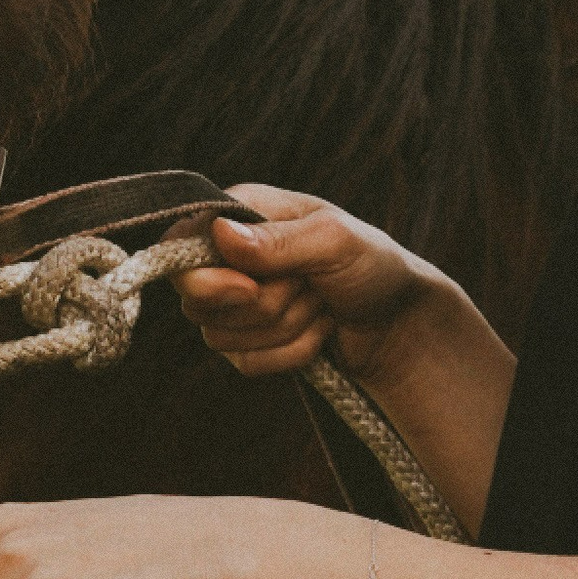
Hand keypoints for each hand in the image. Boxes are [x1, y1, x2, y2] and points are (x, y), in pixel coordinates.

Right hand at [175, 183, 442, 380]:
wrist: (399, 321)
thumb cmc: (372, 265)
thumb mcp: (335, 241)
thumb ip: (278, 241)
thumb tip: (220, 233)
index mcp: (240, 214)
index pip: (178, 247)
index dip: (204, 278)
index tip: (249, 288)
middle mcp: (227, 256)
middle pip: (198, 301)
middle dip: (265, 305)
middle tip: (310, 286)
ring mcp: (233, 304)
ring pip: (221, 338)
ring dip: (286, 327)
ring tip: (320, 303)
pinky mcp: (246, 343)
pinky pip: (246, 363)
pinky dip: (291, 352)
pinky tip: (319, 331)